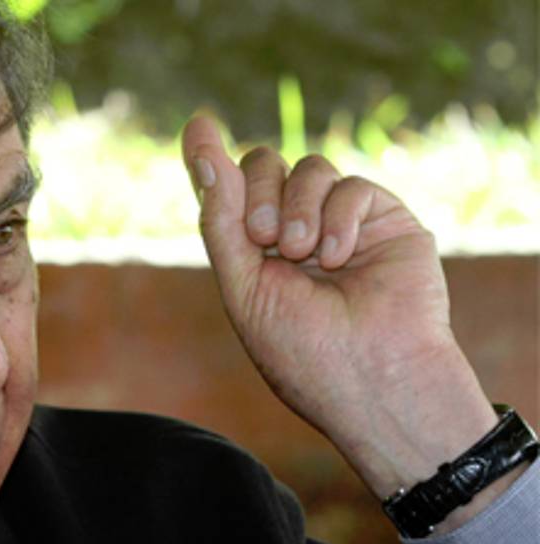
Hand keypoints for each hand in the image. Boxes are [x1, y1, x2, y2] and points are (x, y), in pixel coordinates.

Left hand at [180, 115, 502, 519]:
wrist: (372, 379)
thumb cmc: (302, 348)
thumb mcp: (243, 284)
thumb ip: (220, 217)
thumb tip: (199, 146)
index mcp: (256, 251)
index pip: (229, 191)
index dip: (211, 159)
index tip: (198, 124)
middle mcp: (297, 229)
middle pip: (264, 164)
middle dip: (256, 194)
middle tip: (264, 238)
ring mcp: (342, 222)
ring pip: (308, 167)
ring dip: (298, 207)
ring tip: (303, 255)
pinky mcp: (386, 220)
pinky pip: (351, 185)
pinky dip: (338, 218)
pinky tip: (339, 258)